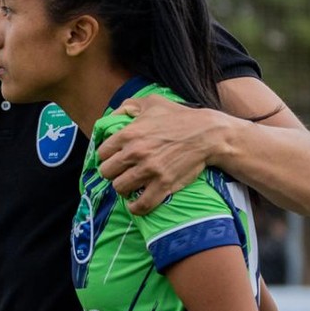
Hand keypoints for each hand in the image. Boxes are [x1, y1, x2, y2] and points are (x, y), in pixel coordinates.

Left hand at [97, 95, 222, 214]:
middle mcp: (135, 152)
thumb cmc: (179, 116)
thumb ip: (127, 107)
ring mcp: (149, 170)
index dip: (107, 157)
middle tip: (121, 172)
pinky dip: (136, 207)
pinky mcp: (163, 184)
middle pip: (106, 172)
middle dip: (113, 173)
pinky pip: (141, 204)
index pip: (101, 153)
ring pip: (119, 188)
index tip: (113, 159)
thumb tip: (110, 117)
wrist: (208, 134)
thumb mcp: (151, 102)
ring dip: (123, 188)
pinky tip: (136, 204)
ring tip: (130, 185)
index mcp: (128, 134)